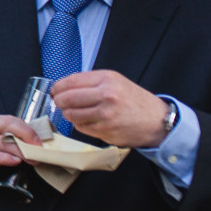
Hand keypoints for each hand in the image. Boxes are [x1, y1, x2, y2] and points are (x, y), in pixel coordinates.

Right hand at [0, 114, 41, 184]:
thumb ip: (8, 142)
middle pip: (10, 126)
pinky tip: (14, 161)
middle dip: (27, 137)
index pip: (13, 120)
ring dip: (21, 152)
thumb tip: (31, 148)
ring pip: (4, 142)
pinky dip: (6, 158)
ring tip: (31, 159)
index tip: (40, 141)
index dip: (29, 130)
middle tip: (38, 149)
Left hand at [50, 71, 172, 147]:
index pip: (71, 81)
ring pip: (71, 114)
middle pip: (68, 98)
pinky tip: (88, 120)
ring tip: (74, 111)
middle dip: (59, 101)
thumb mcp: (114, 81)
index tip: (54, 90)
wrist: (156, 121)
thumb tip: (62, 87)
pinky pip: (81, 127)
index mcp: (107, 79)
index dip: (58, 86)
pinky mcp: (105, 131)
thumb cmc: (133, 100)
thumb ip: (90, 82)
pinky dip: (80, 124)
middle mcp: (106, 95)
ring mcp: (105, 115)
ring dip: (68, 113)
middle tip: (59, 102)